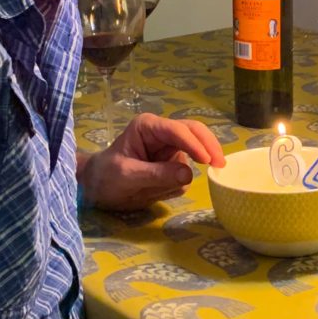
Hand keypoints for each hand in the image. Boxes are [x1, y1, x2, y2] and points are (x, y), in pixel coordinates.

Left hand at [77, 112, 224, 210]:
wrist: (97, 190)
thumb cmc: (106, 176)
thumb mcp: (128, 176)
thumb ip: (157, 174)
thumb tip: (188, 174)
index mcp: (148, 127)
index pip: (178, 130)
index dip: (195, 144)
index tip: (207, 160)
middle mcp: (162, 133)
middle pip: (195, 132)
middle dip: (208, 147)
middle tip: (221, 165)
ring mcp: (169, 149)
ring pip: (192, 158)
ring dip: (180, 176)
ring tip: (155, 190)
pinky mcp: (172, 165)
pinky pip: (185, 175)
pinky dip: (177, 185)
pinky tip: (157, 191)